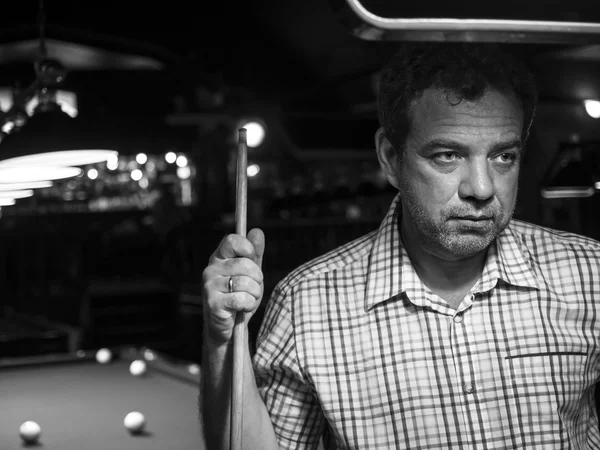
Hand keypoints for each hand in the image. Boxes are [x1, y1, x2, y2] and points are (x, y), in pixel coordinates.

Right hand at [202, 228, 264, 344]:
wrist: (230, 326)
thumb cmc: (240, 296)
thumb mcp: (251, 273)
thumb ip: (255, 253)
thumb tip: (257, 231)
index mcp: (219, 258)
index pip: (232, 240)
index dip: (247, 248)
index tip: (253, 258)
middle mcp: (211, 269)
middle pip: (245, 264)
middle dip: (258, 278)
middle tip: (253, 288)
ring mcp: (210, 286)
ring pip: (246, 283)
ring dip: (255, 294)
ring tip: (248, 299)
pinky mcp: (213, 303)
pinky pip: (242, 299)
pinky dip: (249, 305)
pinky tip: (243, 308)